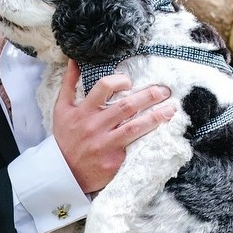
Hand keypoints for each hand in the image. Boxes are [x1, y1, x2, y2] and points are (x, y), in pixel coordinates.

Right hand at [53, 60, 175, 193]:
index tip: (130, 82)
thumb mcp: (62, 109)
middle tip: (165, 91)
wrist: (63, 172)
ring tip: (171, 110)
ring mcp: (105, 145)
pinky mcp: (114, 162)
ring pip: (135, 127)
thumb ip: (69, 84)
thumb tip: (74, 61)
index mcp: (83, 111)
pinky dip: (150, 140)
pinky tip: (164, 134)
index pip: (103, 87)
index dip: (120, 81)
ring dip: (156, 117)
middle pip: (127, 106)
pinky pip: (135, 148)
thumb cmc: (65, 137)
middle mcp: (95, 127)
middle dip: (149, 96)